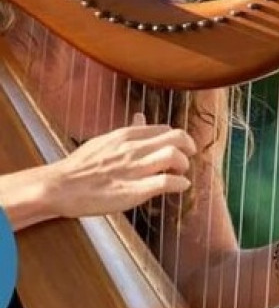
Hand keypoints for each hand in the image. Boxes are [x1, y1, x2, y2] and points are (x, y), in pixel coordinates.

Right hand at [46, 113, 196, 218]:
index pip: (165, 129)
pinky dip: (180, 183)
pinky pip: (166, 182)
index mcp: (126, 135)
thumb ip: (128, 130)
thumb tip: (141, 116)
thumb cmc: (81, 165)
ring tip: (182, 172)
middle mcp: (134, 149)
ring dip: (184, 165)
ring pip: (174, 156)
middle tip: (189, 156)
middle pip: (176, 138)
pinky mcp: (133, 191)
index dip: (178, 138)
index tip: (180, 147)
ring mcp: (134, 169)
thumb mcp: (106, 139)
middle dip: (189, 146)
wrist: (59, 187)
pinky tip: (181, 186)